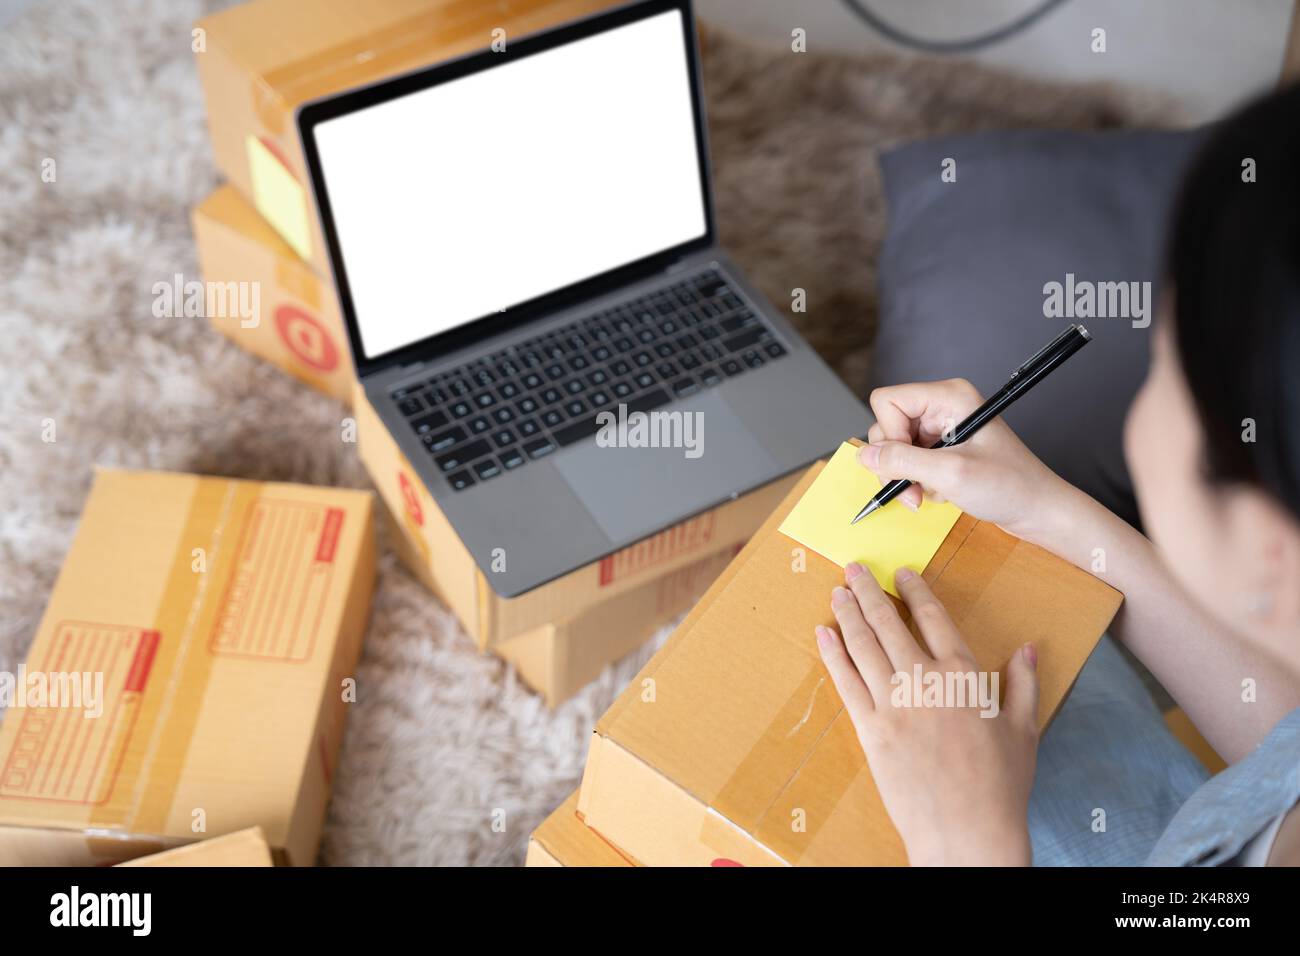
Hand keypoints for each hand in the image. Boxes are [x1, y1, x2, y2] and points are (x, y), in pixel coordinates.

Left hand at [815, 561, 1039, 865]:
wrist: (966, 833)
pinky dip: (833, 654)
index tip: (901, 573)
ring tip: (838, 591)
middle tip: (855, 569)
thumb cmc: (1000, 786)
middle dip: (869, 591)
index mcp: (963, 676)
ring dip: (848, 613)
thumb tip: (1028, 649)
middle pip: (890, 623)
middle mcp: (924, 682)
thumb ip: (1022, 684)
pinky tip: (824, 634)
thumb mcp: (1023, 730)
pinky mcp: (870, 730)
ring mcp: (893, 704)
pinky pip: (846, 682)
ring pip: (863, 645)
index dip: (915, 590)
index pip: (934, 618)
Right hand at [861, 378, 1069, 540]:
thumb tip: (864, 455)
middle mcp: (942, 407)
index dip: (888, 434)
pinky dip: (915, 481)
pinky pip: (908, 460)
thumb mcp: (950, 474)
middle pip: (886, 425)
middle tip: (912, 489)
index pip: (887, 401)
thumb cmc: (1010, 486)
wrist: (1037, 509)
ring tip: (924, 495)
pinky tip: (937, 492)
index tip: (905, 463)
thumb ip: (902, 461)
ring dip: (903, 476)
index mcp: (948, 397)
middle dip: (894, 462)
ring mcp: (941, 428)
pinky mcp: (942, 448)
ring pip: (894, 446)